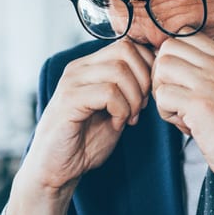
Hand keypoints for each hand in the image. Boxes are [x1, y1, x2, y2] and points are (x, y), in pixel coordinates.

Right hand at [4, 39, 153, 214]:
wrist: (57, 169)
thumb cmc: (85, 142)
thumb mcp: (116, 110)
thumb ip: (130, 89)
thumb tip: (156, 73)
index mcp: (90, 66)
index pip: (129, 45)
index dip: (146, 69)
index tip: (144, 98)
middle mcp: (79, 68)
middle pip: (126, 51)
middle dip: (143, 81)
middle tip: (140, 108)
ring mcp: (71, 82)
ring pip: (119, 71)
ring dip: (133, 98)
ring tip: (128, 118)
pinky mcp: (68, 101)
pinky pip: (108, 93)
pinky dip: (121, 110)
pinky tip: (116, 125)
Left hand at [151, 33, 213, 203]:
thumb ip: (209, 76)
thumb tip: (169, 69)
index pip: (186, 35)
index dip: (174, 58)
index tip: (180, 83)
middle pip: (168, 48)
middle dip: (162, 74)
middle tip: (174, 99)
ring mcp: (210, 83)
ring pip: (162, 68)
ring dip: (163, 92)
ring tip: (180, 113)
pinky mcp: (200, 105)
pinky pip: (162, 95)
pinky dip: (166, 113)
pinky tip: (186, 126)